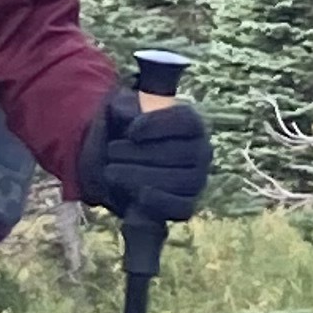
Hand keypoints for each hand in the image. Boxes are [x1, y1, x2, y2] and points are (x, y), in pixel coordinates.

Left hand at [78, 88, 212, 227]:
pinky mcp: (187, 204)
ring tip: (112, 170)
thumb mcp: (122, 110)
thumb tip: (135, 109)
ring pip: (179, 180)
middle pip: (180, 152)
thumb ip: (128, 105)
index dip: (157, 125)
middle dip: (140, 153)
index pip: (185, 121)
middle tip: (111, 151)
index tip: (130, 131)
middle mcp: (201, 151)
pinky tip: (139, 195)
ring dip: (142, 176)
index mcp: (190, 122)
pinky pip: (182, 207)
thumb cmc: (124, 133)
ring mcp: (196, 179)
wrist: (117, 166)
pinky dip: (160, 202)